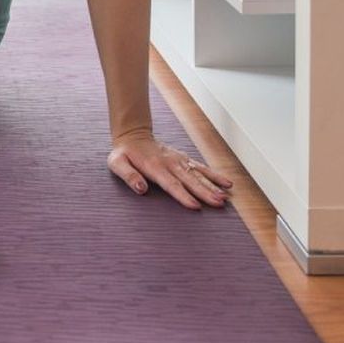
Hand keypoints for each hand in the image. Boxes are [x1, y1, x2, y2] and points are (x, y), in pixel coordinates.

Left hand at [108, 130, 233, 209]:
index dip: (183, 195)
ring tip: (226, 196)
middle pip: (190, 180)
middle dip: (205, 192)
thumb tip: (141, 189)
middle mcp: (170, 163)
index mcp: (154, 167)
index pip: (171, 184)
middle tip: (219, 203)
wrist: (133, 136)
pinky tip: (227, 183)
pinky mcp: (184, 159)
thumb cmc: (124, 154)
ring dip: (213, 185)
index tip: (195, 206)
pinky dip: (214, 174)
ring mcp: (179, 160)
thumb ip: (128, 175)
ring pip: (198, 173)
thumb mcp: (117, 163)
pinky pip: (201, 167)